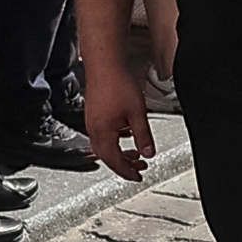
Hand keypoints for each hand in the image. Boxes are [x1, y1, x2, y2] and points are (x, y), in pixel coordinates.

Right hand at [77, 41, 154, 182]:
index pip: (115, 162)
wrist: (105, 64)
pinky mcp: (94, 113)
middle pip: (107, 157)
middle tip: (139, 168)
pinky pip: (103, 134)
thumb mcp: (137, 114)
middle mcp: (94, 129)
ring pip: (104, 146)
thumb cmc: (117, 83)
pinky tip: (126, 134)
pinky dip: (116, 141)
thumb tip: (148, 153)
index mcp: (103, 133)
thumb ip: (144, 136)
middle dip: (124, 165)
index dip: (127, 172)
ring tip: (135, 154)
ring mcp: (92, 121)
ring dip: (120, 153)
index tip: (137, 177)